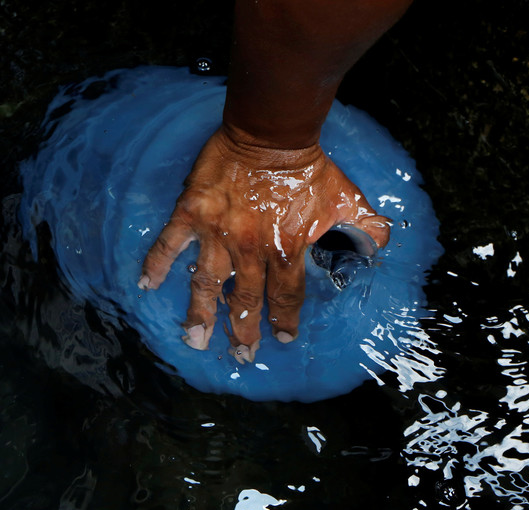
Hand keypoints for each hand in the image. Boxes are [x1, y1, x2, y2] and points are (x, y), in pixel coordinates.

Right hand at [138, 124, 390, 362]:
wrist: (271, 134)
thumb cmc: (308, 167)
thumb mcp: (346, 199)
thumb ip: (365, 227)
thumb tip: (381, 244)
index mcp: (285, 251)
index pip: (284, 298)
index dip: (284, 321)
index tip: (283, 338)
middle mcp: (249, 251)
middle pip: (245, 301)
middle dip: (243, 332)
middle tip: (240, 356)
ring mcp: (217, 234)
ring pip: (206, 284)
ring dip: (200, 315)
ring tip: (195, 340)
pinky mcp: (192, 214)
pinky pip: (169, 244)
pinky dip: (157, 264)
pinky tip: (147, 284)